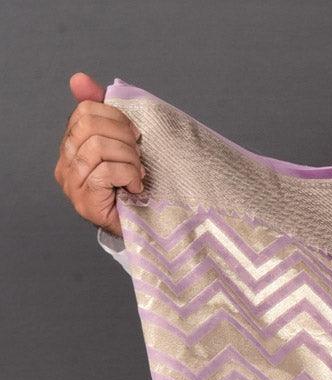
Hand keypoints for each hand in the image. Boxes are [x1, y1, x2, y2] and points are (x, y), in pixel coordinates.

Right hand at [54, 72, 143, 238]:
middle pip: (91, 126)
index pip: (84, 111)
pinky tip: (135, 187)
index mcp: (71, 145)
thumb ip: (103, 112)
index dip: (115, 117)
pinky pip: (105, 171)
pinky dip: (128, 175)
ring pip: (98, 147)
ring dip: (128, 158)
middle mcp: (66, 164)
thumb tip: (78, 79)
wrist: (145, 227)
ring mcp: (73, 184)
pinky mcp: (85, 202)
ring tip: (138, 173)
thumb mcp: (122, 143)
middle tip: (139, 156)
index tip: (135, 135)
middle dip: (124, 138)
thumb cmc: (134, 185)